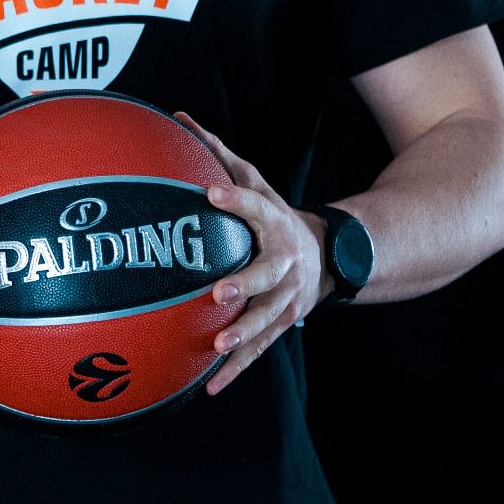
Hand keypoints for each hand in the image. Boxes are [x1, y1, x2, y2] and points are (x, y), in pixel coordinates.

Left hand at [173, 112, 329, 394]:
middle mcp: (285, 262)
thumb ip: (218, 153)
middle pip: (267, 273)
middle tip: (220, 292)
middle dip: (246, 283)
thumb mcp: (254, 181)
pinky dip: (236, 370)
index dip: (235, 198)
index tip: (210, 190)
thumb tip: (177, 115)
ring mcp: (286, 298)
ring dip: (244, 334)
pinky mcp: (281, 325)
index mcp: (275, 222)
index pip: (256, 204)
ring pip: (266, 318)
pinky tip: (210, 388)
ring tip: (219, 344)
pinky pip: (258, 351)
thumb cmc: (272, 214)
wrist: (326, 256)